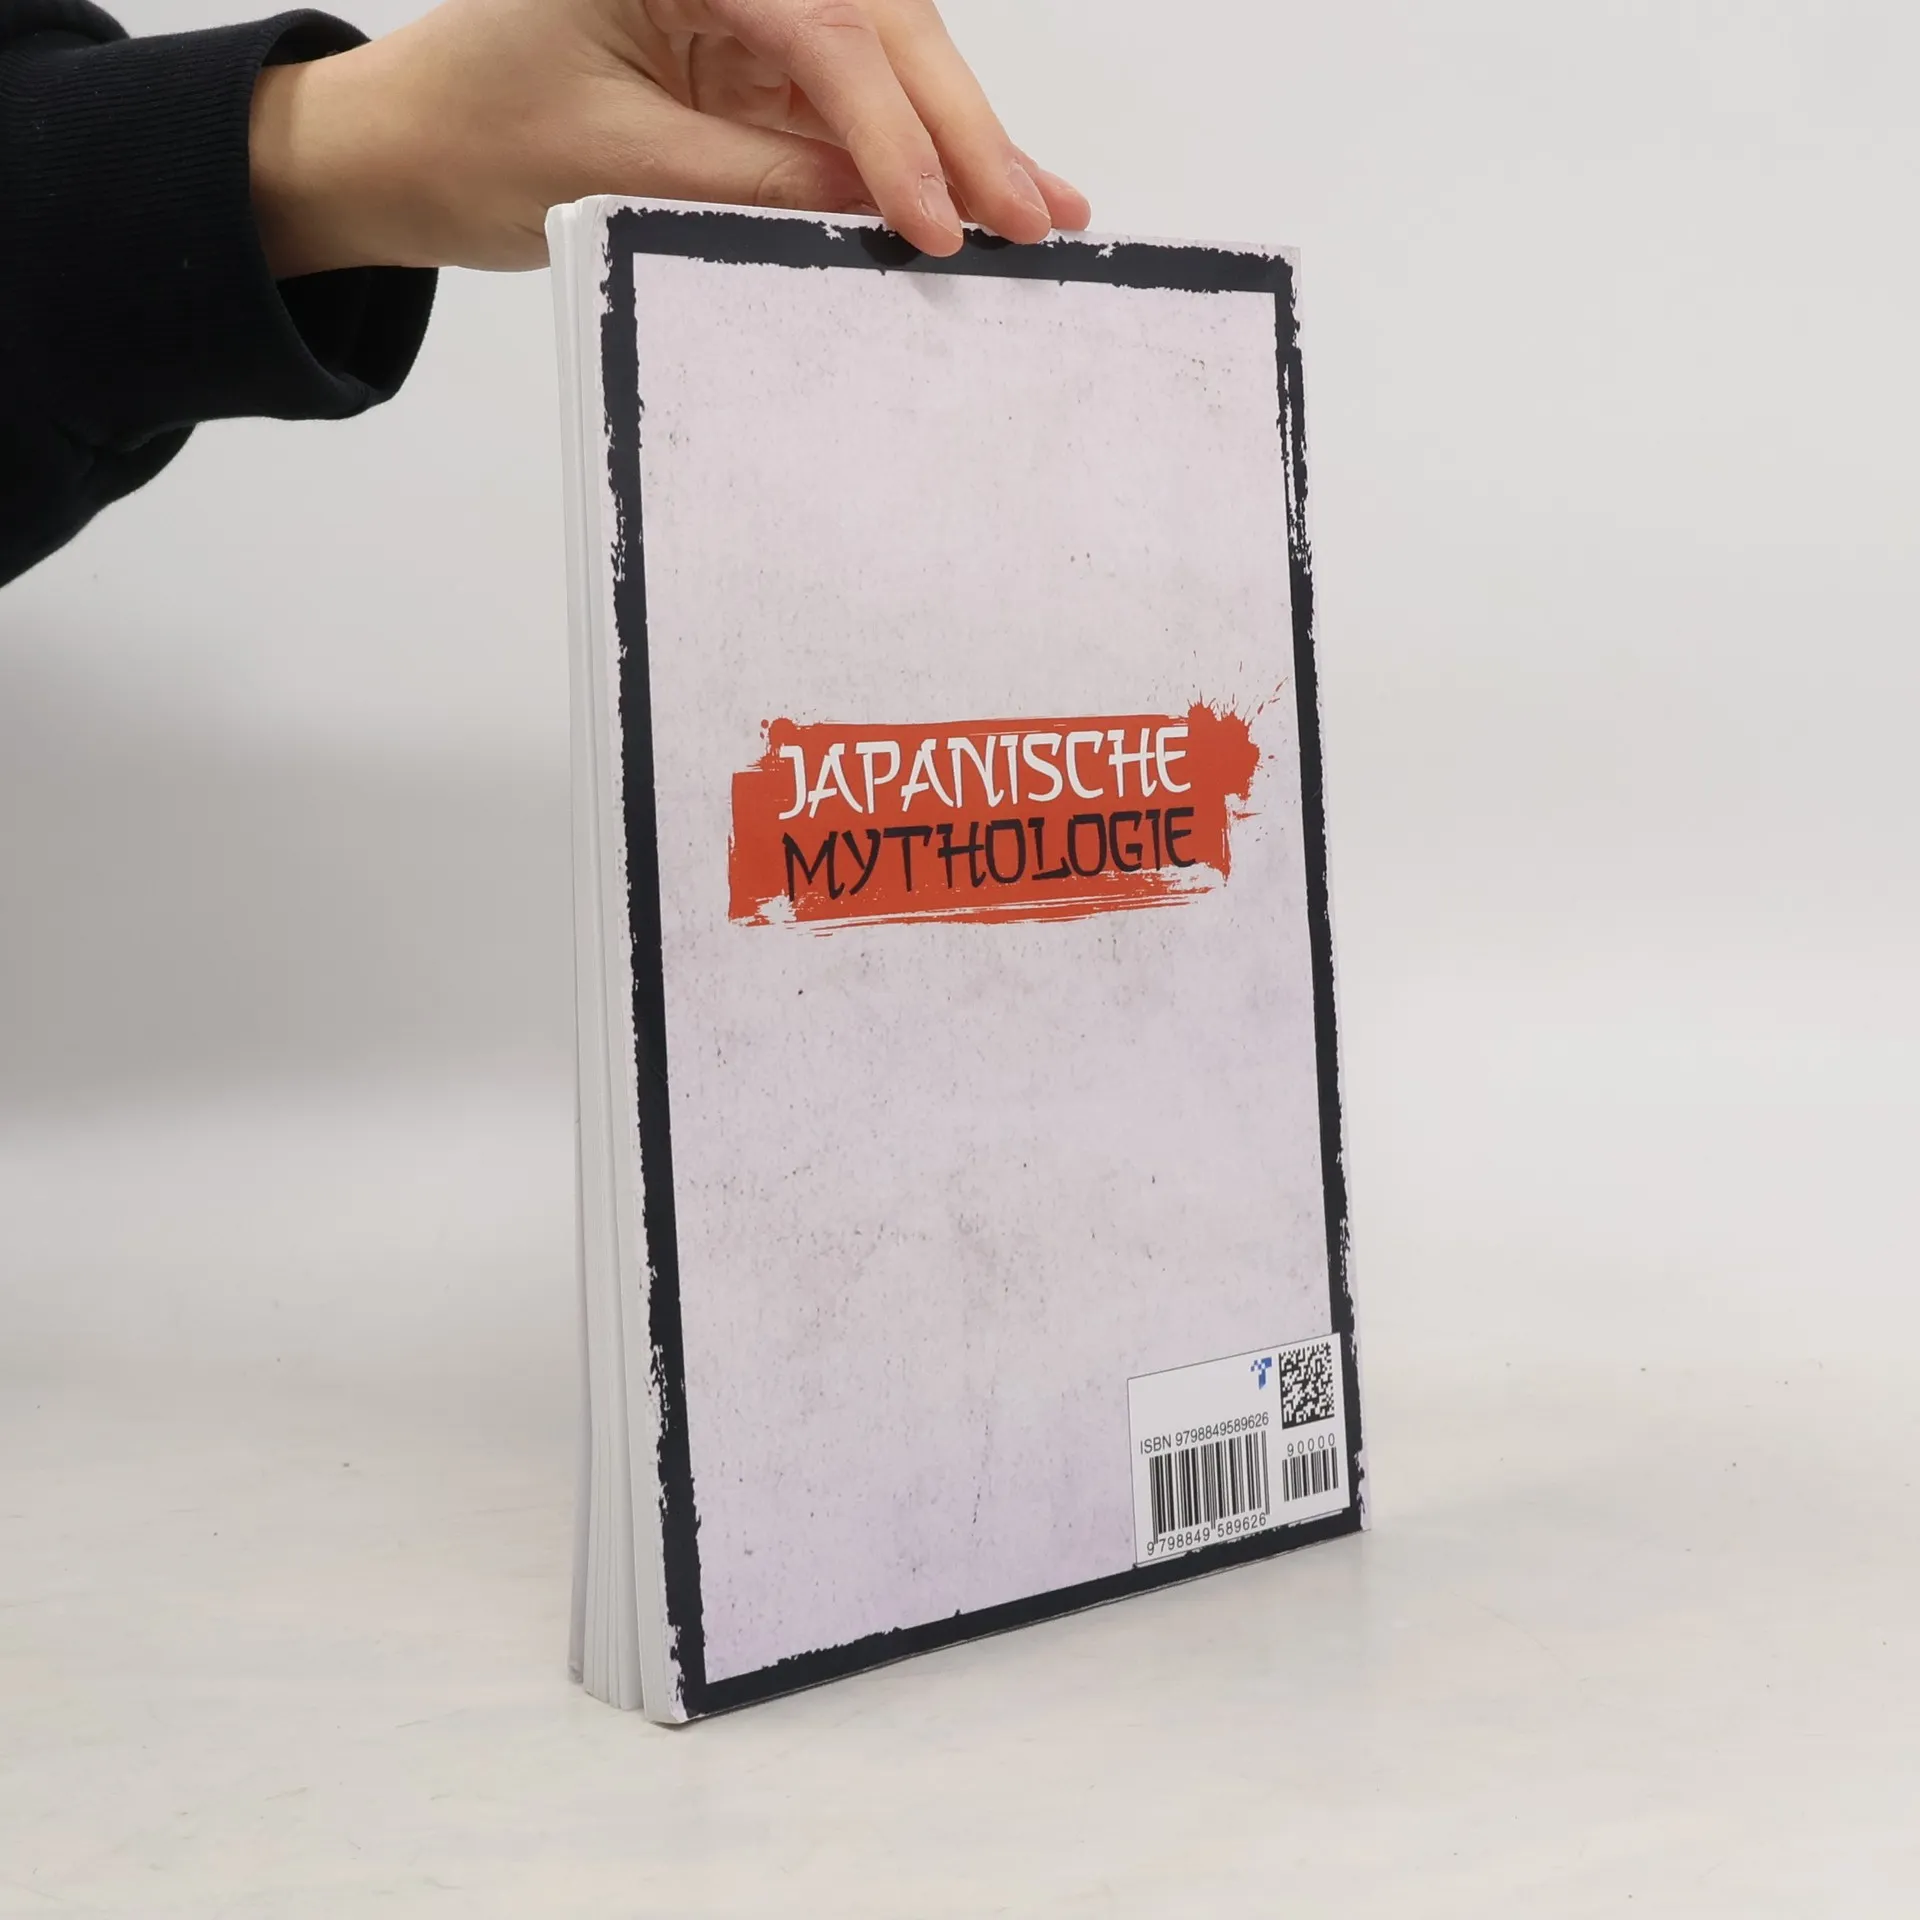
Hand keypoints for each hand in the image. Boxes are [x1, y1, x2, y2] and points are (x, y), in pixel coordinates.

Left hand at [250, 0, 1090, 275]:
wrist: (401, 154)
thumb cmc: (470, 142)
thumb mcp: (616, 169)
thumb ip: (756, 182)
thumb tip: (883, 210)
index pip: (819, 28)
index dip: (890, 131)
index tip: (940, 218)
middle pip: (875, 26)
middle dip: (960, 126)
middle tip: (1035, 213)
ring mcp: (745, 7)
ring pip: (883, 61)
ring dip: (961, 140)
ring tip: (1039, 210)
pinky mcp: (753, 59)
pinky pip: (851, 104)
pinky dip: (913, 156)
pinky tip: (981, 192)